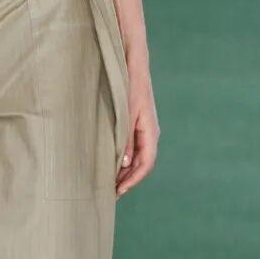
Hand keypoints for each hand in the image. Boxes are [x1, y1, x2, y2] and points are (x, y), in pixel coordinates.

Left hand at [116, 64, 158, 197]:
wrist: (133, 65)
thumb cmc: (130, 86)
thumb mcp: (126, 113)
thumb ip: (125, 138)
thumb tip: (124, 164)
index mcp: (150, 132)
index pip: (146, 163)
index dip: (133, 179)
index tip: (119, 190)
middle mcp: (149, 134)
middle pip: (141, 164)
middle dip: (127, 180)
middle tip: (110, 193)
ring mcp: (143, 130)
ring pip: (136, 158)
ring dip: (124, 171)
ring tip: (108, 184)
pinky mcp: (135, 125)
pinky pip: (131, 148)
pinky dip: (122, 160)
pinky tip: (111, 165)